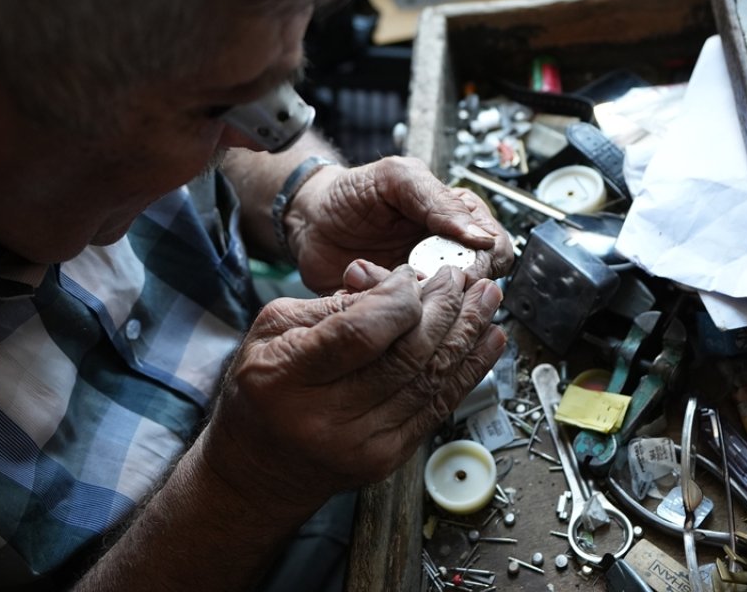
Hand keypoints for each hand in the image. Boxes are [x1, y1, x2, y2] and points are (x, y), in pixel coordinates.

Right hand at [204, 265, 505, 505]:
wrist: (259, 469)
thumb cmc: (262, 391)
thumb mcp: (271, 333)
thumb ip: (330, 305)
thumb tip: (392, 283)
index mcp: (286, 378)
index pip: (360, 334)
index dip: (397, 300)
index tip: (411, 276)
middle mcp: (327, 417)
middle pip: (406, 355)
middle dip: (444, 309)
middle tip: (462, 277)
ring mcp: (362, 444)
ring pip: (431, 380)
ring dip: (467, 334)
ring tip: (487, 300)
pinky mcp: (389, 457)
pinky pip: (439, 407)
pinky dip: (469, 370)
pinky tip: (488, 342)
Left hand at [283, 156, 512, 292]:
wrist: (309, 217)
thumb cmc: (354, 192)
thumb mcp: (398, 179)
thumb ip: (440, 201)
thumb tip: (480, 237)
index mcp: (459, 225)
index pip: (497, 254)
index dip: (480, 265)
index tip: (452, 267)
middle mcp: (445, 262)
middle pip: (470, 291)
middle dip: (432, 285)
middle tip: (400, 272)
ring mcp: (420, 290)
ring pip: (434, 313)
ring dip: (398, 298)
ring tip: (361, 273)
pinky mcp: (392, 312)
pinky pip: (399, 326)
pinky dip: (375, 310)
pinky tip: (353, 287)